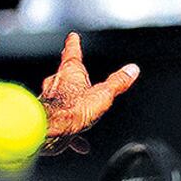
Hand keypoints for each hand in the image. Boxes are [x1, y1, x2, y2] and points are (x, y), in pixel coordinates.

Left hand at [39, 32, 139, 153]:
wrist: (49, 130)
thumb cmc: (70, 111)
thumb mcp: (102, 95)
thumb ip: (117, 83)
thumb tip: (132, 70)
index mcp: (71, 73)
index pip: (72, 53)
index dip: (74, 44)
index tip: (72, 37)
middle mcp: (56, 83)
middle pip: (64, 75)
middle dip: (72, 76)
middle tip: (77, 75)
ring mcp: (50, 100)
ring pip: (63, 100)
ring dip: (72, 106)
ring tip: (82, 116)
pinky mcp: (48, 118)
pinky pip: (62, 122)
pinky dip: (71, 130)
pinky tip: (79, 143)